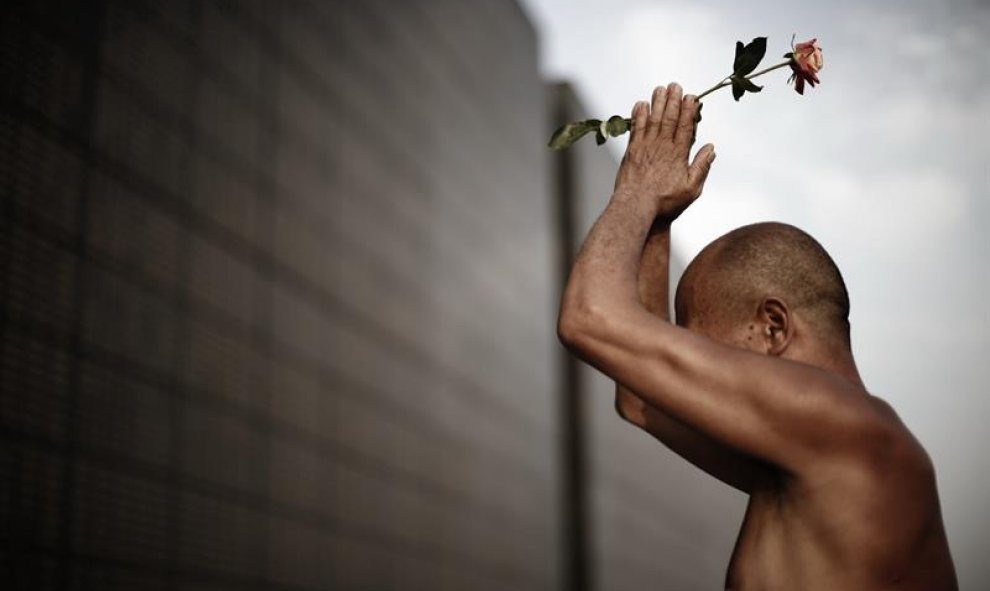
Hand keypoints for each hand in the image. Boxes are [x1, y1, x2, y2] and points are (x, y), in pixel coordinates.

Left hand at [612, 83, 715, 220]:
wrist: (636, 207)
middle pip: (669, 118)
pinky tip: (641, 104)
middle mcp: (662, 147)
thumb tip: (711, 148)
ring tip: (660, 89)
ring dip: (657, 102)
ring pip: (653, 119)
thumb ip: (701, 166)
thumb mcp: (691, 189)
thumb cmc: (665, 202)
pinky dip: (638, 115)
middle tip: (675, 85)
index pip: (686, 126)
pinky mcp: (631, 151)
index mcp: (678, 154)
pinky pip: (636, 128)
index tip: (691, 97)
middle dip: (673, 100)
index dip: (689, 110)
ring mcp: (646, 147)